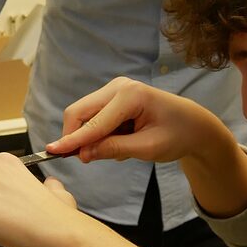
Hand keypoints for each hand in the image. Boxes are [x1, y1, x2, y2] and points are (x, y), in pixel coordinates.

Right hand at [50, 77, 226, 164]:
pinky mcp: (114, 96)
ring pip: (84, 115)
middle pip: (79, 112)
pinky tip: (125, 139)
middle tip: (85, 159)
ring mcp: (115, 89)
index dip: (72, 139)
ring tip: (124, 147)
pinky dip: (101, 133)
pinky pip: (95, 117)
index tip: (52, 151)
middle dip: (76, 136)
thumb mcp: (147, 148)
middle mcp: (119, 87)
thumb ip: (114, 149)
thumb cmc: (177, 135)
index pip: (94, 122)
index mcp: (130, 96)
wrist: (194, 125)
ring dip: (93, 136)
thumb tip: (83, 153)